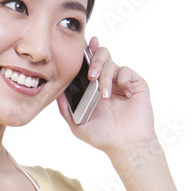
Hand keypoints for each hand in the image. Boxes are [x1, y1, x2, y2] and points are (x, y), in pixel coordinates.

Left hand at [56, 35, 157, 154]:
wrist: (127, 146)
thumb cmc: (104, 138)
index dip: (88, 51)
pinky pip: (126, 71)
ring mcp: (122, 82)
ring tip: (105, 96)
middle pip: (101, 56)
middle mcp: (108, 82)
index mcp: (94, 88)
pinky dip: (123, 80)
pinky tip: (124, 95)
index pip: (90, 63)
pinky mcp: (136, 84)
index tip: (85, 44)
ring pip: (112, 63)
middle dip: (95, 61)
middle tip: (91, 76)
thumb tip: (56, 92)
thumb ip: (66, 109)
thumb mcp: (78, 125)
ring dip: (106, 77)